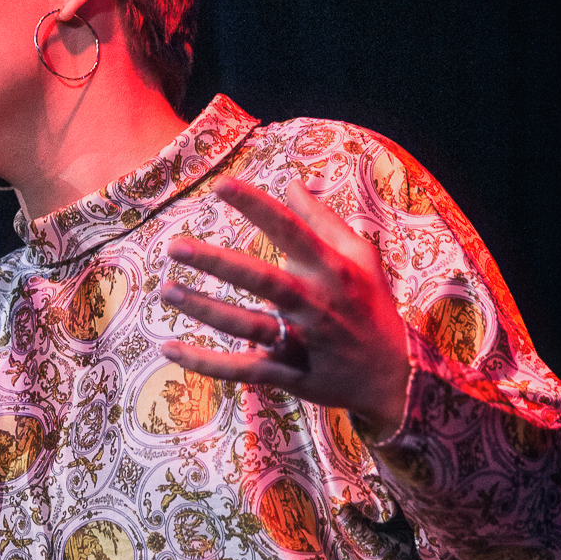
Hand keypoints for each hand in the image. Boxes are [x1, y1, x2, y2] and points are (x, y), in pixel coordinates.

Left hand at [160, 176, 411, 433]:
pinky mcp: (290, 374)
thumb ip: (323, 220)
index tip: (220, 184)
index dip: (257, 206)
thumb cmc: (371, 306)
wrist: (395, 377)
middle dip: (217, 262)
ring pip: (247, 326)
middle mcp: (316, 304)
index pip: (291, 231)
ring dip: (205, 309)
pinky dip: (206, 363)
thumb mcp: (360, 257)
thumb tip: (292, 182)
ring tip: (166, 291)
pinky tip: (169, 348)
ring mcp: (302, 342)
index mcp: (332, 270)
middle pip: (262, 280)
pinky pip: (242, 369)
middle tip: (174, 246)